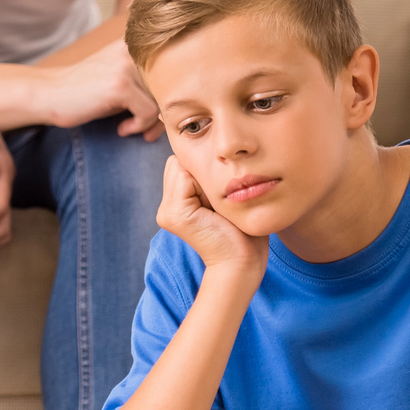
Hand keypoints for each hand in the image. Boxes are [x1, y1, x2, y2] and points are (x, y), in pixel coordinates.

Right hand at [46, 40, 163, 137]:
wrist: (48, 93)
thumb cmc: (87, 92)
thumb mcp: (121, 78)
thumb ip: (148, 82)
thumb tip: (184, 105)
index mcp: (137, 44)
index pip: (174, 72)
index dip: (169, 99)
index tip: (155, 118)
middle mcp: (135, 49)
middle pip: (172, 86)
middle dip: (164, 114)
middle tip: (148, 131)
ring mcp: (127, 65)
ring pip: (163, 100)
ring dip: (151, 122)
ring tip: (130, 127)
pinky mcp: (120, 84)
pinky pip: (149, 112)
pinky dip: (139, 125)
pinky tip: (122, 128)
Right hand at [156, 155, 266, 277]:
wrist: (243, 263)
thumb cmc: (243, 232)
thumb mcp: (226, 198)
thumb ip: (212, 177)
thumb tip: (213, 146)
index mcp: (177, 202)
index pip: (185, 162)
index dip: (207, 169)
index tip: (223, 195)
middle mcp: (166, 206)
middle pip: (180, 161)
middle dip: (203, 172)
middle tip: (220, 204)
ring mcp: (166, 211)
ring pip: (182, 165)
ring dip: (206, 178)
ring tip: (218, 208)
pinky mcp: (173, 214)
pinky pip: (186, 175)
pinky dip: (205, 185)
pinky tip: (214, 210)